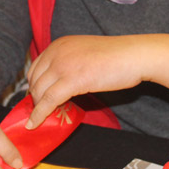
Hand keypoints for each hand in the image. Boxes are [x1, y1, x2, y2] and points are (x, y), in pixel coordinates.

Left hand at [26, 34, 168, 128]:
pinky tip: (36, 123)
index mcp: (59, 44)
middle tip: (39, 112)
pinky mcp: (72, 80)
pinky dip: (39, 114)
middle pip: (34, 80)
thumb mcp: (84, 54)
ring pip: (39, 91)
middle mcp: (56, 52)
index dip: (33, 86)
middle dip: (34, 98)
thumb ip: (69, 64)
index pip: (35, 67)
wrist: (134, 56)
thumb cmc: (116, 57)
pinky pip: (48, 101)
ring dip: (37, 108)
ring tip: (40, 119)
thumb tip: (59, 83)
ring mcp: (63, 65)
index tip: (36, 99)